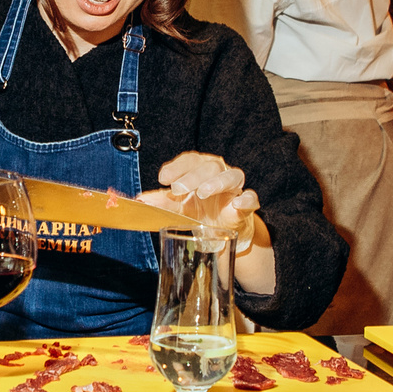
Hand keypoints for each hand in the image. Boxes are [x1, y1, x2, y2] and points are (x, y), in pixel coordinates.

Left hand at [142, 152, 260, 248]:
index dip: (177, 167)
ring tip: (203, 192)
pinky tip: (238, 203)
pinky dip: (247, 199)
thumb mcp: (180, 207)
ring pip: (231, 176)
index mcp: (201, 170)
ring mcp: (235, 189)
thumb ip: (163, 202)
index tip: (162, 178)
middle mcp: (219, 174)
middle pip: (210, 166)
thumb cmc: (201, 211)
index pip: (190, 160)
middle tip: (177, 188)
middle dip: (193, 176)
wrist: (222, 231)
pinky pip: (251, 198)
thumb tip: (141, 201)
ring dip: (217, 182)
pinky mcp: (246, 206)